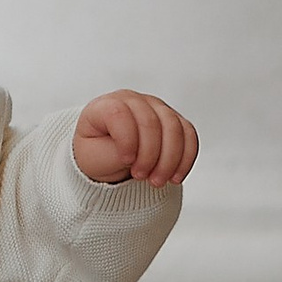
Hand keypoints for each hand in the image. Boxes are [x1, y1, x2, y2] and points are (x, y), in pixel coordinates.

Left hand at [74, 93, 198, 185]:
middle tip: (141, 176)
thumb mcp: (92, 158)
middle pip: (150, 122)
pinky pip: (189, 136)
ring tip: (157, 180)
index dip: (126, 139)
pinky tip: (175, 177)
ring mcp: (155, 108)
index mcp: (105, 106)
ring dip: (169, 160)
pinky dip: (185, 159)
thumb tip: (137, 155)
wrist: (107, 159)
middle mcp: (132, 101)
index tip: (126, 161)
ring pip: (174, 128)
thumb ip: (112, 153)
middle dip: (149, 155)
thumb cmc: (96, 155)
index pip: (119, 113)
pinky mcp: (173, 120)